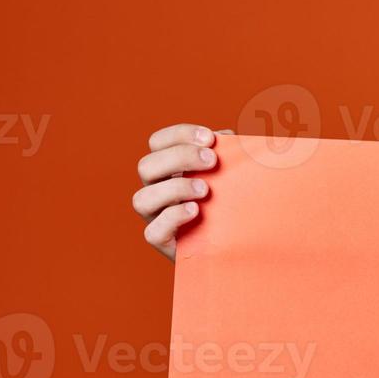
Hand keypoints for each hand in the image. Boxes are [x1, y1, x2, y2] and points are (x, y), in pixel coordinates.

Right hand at [133, 123, 229, 261]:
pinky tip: (196, 210)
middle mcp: (156, 190)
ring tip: (205, 190)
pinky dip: (173, 218)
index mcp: (168, 168)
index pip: (158, 142)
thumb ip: (227, 153)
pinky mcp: (164, 242)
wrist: (237, 242)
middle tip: (212, 161)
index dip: (179, 135)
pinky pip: (153, 232)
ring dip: (174, 188)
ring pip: (141, 199)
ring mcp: (156, 217)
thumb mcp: (230, 173)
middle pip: (146, 166)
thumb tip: (226, 137)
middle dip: (179, 158)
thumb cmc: (231, 200)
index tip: (210, 138)